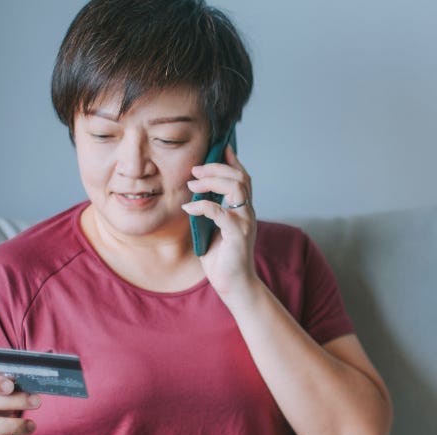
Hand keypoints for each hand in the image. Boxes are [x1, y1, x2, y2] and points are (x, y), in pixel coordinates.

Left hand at [182, 145, 258, 300]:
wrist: (233, 284)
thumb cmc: (222, 257)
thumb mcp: (212, 228)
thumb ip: (209, 209)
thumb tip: (194, 192)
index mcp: (242, 209)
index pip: (242, 177)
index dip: (231, 160)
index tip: (218, 148)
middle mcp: (247, 212)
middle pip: (240, 177)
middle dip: (216, 168)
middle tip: (195, 169)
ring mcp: (245, 222)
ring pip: (236, 188)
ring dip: (212, 182)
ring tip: (192, 184)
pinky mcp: (238, 235)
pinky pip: (221, 213)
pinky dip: (203, 206)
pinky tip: (188, 208)